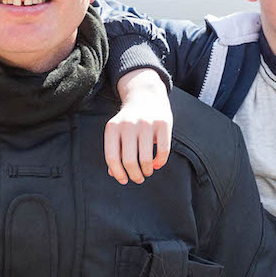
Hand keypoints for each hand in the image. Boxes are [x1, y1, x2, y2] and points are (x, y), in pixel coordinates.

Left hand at [105, 68, 171, 184]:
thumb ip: (114, 151)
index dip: (118, 173)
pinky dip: (161, 162)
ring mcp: (146, 123)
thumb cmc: (129, 121)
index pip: (112, 157)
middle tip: (138, 178)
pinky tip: (158, 164)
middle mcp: (128, 124)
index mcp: (112, 128)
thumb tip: (114, 174)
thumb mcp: (117, 132)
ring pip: (146, 158)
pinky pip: (163, 150)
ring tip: (147, 171)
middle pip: (129, 161)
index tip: (124, 180)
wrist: (145, 95)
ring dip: (147, 170)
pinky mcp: (163, 123)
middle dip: (134, 175)